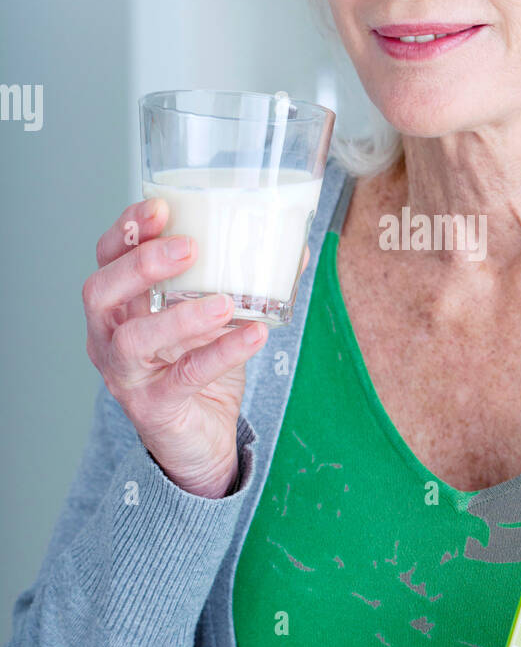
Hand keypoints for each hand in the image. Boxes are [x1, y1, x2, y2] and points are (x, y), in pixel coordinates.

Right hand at [83, 196, 310, 498]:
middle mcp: (109, 337)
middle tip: (188, 247)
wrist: (200, 439)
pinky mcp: (154, 407)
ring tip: (224, 301)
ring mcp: (126, 376)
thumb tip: (293, 248)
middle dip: (141, 264)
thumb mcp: (215, 318)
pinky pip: (184, 378)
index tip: (159, 206)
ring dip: (179, 316)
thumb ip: (240, 282)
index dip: (126, 230)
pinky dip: (220, 354)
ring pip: (133, 340)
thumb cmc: (197, 367)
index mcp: (119, 305)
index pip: (106, 258)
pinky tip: (252, 335)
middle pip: (101, 292)